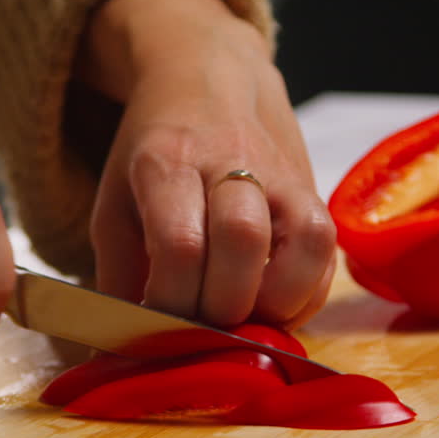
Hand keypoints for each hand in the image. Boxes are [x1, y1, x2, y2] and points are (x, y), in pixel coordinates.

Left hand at [80, 0, 335, 328]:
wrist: (210, 80)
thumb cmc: (154, 155)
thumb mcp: (114, 206)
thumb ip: (116, 279)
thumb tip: (111, 357)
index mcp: (167, 161)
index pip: (179, 245)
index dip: (170, 304)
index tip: (157, 330)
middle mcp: (231, 162)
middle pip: (242, 242)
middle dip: (221, 308)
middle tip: (200, 329)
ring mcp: (281, 174)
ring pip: (305, 245)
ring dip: (275, 304)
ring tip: (243, 321)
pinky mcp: (314, 191)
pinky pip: (327, 254)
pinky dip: (303, 296)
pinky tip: (271, 306)